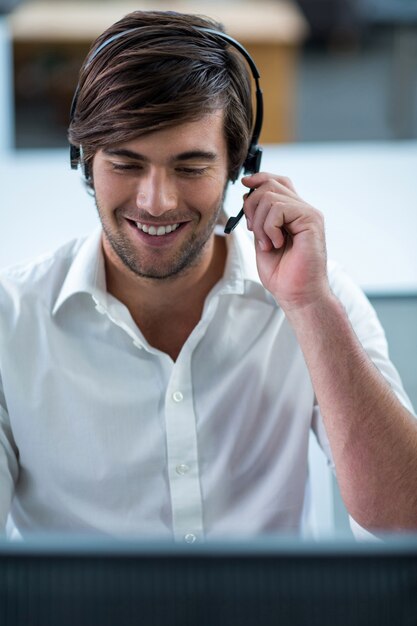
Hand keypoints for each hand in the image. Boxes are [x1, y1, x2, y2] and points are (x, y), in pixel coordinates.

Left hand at [242, 172, 330, 312]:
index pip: (278, 182)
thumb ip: (258, 219)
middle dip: (251, 206)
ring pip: (270, 196)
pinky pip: (278, 208)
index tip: (244, 184)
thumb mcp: (262, 241)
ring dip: (260, 223)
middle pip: (270, 184)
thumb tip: (246, 195)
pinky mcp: (311, 220)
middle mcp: (303, 210)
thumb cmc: (283, 275)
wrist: (298, 295)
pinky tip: (276, 244)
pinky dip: (269, 228)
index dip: (259, 178)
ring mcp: (309, 213)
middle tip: (253, 232)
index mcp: (293, 214)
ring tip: (267, 244)